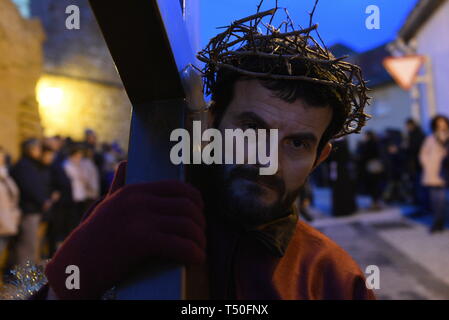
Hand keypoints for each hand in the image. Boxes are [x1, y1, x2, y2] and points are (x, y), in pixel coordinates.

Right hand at [44, 161, 205, 298]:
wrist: (75, 265)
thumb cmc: (94, 237)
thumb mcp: (107, 204)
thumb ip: (118, 185)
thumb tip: (125, 163)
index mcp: (134, 191)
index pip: (177, 187)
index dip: (195, 200)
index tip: (199, 214)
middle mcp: (138, 200)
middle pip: (187, 206)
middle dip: (200, 222)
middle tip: (200, 236)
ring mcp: (139, 219)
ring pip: (186, 225)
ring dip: (199, 240)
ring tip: (200, 250)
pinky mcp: (140, 241)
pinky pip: (179, 245)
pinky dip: (193, 253)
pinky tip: (197, 260)